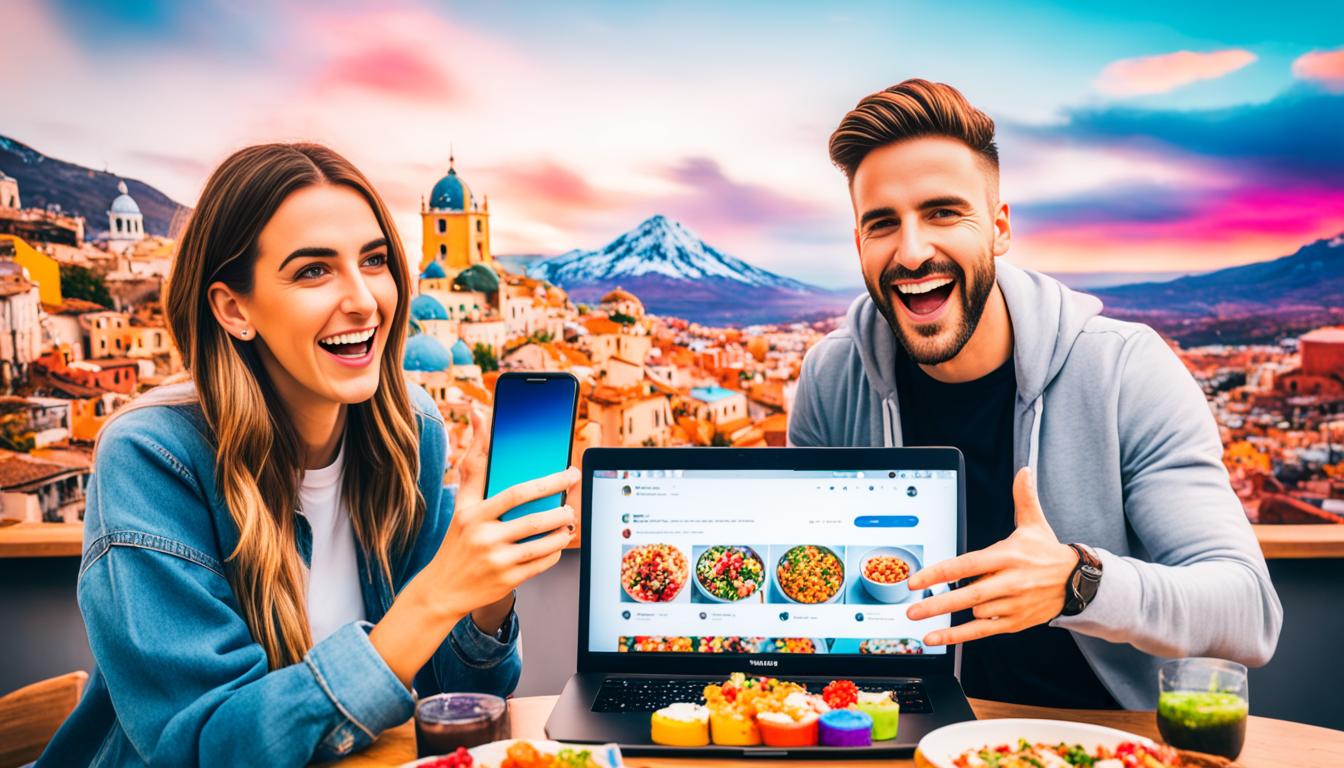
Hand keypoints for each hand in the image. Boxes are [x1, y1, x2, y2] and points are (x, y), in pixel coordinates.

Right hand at [371, 408, 575, 686]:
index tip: (570, 473)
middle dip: (562, 511)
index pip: (516, 494)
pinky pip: (542, 564)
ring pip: (543, 544)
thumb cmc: (458, 538)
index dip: (548, 482)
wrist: (442, 588)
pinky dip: (555, 552)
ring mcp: (497, 562)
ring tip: (569, 522)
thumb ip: (474, 460)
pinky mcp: (507, 581)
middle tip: (572, 504)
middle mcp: (485, 538)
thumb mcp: (462, 503)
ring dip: (563, 532)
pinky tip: (557, 543)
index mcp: (475, 514)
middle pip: (534, 521)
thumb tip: (478, 413)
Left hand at [904, 467, 1078, 645]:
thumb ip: (1024, 497)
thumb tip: (1024, 470)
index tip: (916, 581)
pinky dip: (958, 637)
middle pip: (969, 594)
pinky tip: (935, 639)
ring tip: (925, 617)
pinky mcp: (1014, 622)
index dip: (940, 573)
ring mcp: (1013, 604)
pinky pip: (982, 631)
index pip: (967, 565)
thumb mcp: (1034, 522)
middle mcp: (1010, 581)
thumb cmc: (1047, 551)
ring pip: (976, 612)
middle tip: (910, 609)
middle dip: (937, 604)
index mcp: (1008, 556)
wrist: (1078, 582)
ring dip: (952, 615)